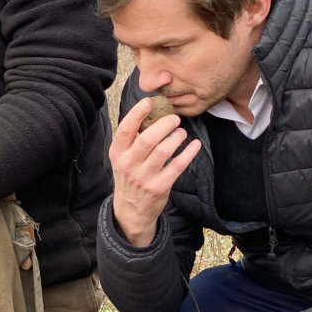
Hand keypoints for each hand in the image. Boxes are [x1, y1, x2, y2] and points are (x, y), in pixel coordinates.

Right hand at [110, 98, 201, 246]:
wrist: (131, 210)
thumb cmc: (129, 176)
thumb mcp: (122, 158)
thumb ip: (131, 139)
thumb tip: (151, 113)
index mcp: (117, 153)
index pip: (125, 129)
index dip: (137, 113)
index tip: (149, 102)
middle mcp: (129, 164)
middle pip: (149, 138)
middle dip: (165, 124)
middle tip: (175, 119)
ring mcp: (144, 177)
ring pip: (164, 150)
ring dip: (177, 137)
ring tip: (181, 133)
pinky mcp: (159, 187)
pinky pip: (177, 165)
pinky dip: (189, 153)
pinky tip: (194, 145)